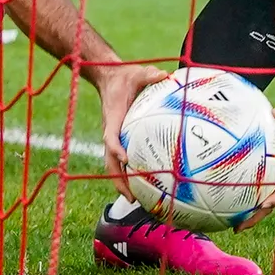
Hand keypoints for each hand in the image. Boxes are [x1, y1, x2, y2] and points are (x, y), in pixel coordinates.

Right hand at [92, 63, 169, 200]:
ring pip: (113, 165)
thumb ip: (149, 75)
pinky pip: (120, 159)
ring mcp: (113, 137)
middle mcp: (110, 131)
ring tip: (136, 201)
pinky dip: (127, 173)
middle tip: (131, 198)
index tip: (125, 159)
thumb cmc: (124, 77)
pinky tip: (142, 184)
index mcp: (113, 118)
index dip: (116, 148)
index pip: (111, 137)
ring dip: (121, 183)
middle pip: (110, 161)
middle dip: (118, 180)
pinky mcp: (118, 138)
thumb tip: (166, 75)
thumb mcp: (136, 73)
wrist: (108, 77)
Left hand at [234, 93, 274, 232]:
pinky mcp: (272, 171)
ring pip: (265, 197)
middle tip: (239, 227)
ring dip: (251, 213)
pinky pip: (260, 186)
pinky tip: (230, 202)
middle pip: (272, 200)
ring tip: (233, 225)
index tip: (264, 205)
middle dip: (257, 216)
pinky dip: (248, 196)